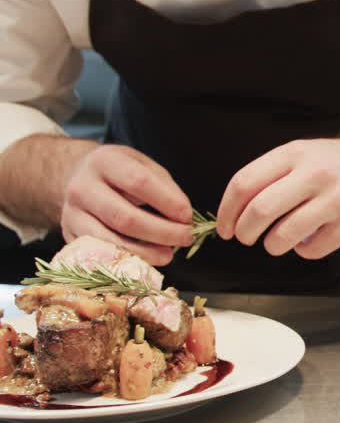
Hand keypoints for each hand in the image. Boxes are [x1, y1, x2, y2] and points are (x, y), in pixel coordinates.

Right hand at [62, 145, 193, 266]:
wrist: (78, 178)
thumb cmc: (120, 173)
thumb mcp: (143, 166)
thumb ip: (165, 187)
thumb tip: (183, 217)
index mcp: (104, 162)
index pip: (139, 182)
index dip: (167, 202)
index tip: (188, 216)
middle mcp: (81, 187)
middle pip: (124, 217)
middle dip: (161, 232)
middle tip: (186, 237)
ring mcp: (70, 214)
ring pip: (109, 240)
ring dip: (145, 252)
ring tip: (169, 254)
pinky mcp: (69, 235)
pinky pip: (98, 254)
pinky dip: (126, 260)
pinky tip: (147, 260)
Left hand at [216, 136, 339, 259]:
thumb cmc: (337, 163)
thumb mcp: (303, 153)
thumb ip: (271, 174)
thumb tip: (235, 210)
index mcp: (295, 153)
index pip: (245, 183)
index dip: (227, 211)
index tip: (225, 227)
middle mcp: (314, 174)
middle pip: (260, 211)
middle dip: (244, 232)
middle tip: (245, 237)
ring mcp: (335, 199)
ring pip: (284, 235)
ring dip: (272, 245)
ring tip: (275, 242)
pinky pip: (312, 249)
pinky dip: (302, 251)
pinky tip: (307, 240)